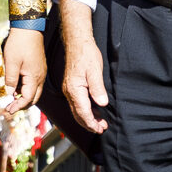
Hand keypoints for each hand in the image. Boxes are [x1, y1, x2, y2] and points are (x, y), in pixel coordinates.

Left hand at [0, 26, 45, 113]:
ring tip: (10, 97)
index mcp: (35, 77)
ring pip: (34, 90)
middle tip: (10, 107)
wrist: (29, 28)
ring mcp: (40, 72)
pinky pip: (33, 82)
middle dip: (22, 104)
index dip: (18, 106)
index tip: (8, 109)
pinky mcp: (38, 67)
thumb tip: (9, 94)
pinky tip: (15, 85)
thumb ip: (10, 80)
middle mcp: (40, 77)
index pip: (28, 99)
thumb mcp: (11, 62)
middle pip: (33, 98)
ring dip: (23, 96)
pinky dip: (25, 87)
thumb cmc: (20, 43)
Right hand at [56, 0, 107, 134]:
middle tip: (101, 129)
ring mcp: (69, 89)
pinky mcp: (71, 86)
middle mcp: (69, 91)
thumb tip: (102, 104)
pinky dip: (85, 111)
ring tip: (100, 123)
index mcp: (74, 89)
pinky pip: (77, 103)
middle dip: (89, 124)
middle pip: (78, 115)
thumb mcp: (95, 70)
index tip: (100, 129)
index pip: (83, 112)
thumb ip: (98, 88)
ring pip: (77, 110)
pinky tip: (94, 111)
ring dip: (87, 119)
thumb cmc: (86, 54)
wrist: (77, 42)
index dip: (92, 123)